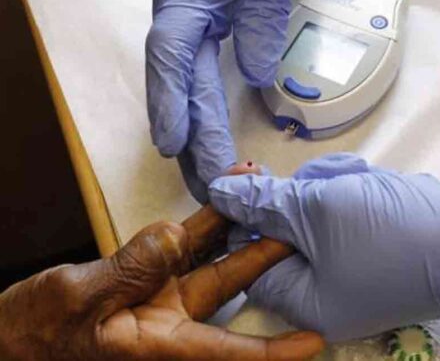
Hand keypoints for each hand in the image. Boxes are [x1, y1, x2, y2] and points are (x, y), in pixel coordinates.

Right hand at [0, 207, 322, 359]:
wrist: (15, 331)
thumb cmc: (39, 333)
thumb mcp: (81, 300)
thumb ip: (132, 268)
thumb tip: (175, 234)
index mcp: (162, 343)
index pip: (228, 350)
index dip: (273, 350)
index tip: (313, 341)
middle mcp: (172, 317)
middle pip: (230, 285)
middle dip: (265, 256)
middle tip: (300, 230)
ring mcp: (163, 292)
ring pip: (212, 254)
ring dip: (238, 223)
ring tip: (264, 191)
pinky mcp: (150, 272)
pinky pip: (185, 241)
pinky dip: (205, 218)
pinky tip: (226, 192)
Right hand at [146, 0, 312, 201]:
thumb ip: (261, 10)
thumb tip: (254, 72)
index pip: (170, 51)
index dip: (169, 101)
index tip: (175, 146)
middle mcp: (181, 9)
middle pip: (180, 81)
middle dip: (192, 136)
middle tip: (209, 186)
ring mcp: (191, 17)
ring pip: (187, 83)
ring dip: (196, 130)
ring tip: (209, 176)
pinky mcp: (205, 22)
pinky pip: (198, 73)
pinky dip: (202, 108)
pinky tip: (207, 136)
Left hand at [209, 153, 439, 341]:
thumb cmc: (392, 232)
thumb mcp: (318, 211)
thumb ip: (263, 202)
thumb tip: (219, 193)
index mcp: (303, 302)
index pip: (251, 253)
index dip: (249, 210)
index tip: (255, 173)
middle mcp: (326, 297)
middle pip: (286, 233)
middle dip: (301, 196)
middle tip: (325, 179)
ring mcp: (354, 276)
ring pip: (318, 219)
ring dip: (331, 190)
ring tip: (356, 179)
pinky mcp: (377, 254)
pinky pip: (347, 220)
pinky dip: (353, 197)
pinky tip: (370, 183)